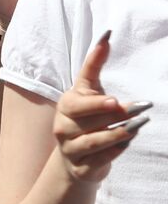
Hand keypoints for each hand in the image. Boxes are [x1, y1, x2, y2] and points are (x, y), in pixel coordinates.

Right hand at [52, 31, 146, 184]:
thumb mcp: (87, 90)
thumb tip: (107, 35)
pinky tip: (126, 142)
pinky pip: (101, 160)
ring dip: (119, 134)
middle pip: (91, 123)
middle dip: (116, 117)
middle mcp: (62, 128)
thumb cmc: (83, 116)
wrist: (73, 155)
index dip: (97, 105)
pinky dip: (115, 151)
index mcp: (65, 107)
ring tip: (138, 125)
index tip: (116, 102)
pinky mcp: (82, 168)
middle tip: (141, 110)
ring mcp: (70, 149)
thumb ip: (94, 64)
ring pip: (96, 143)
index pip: (79, 106)